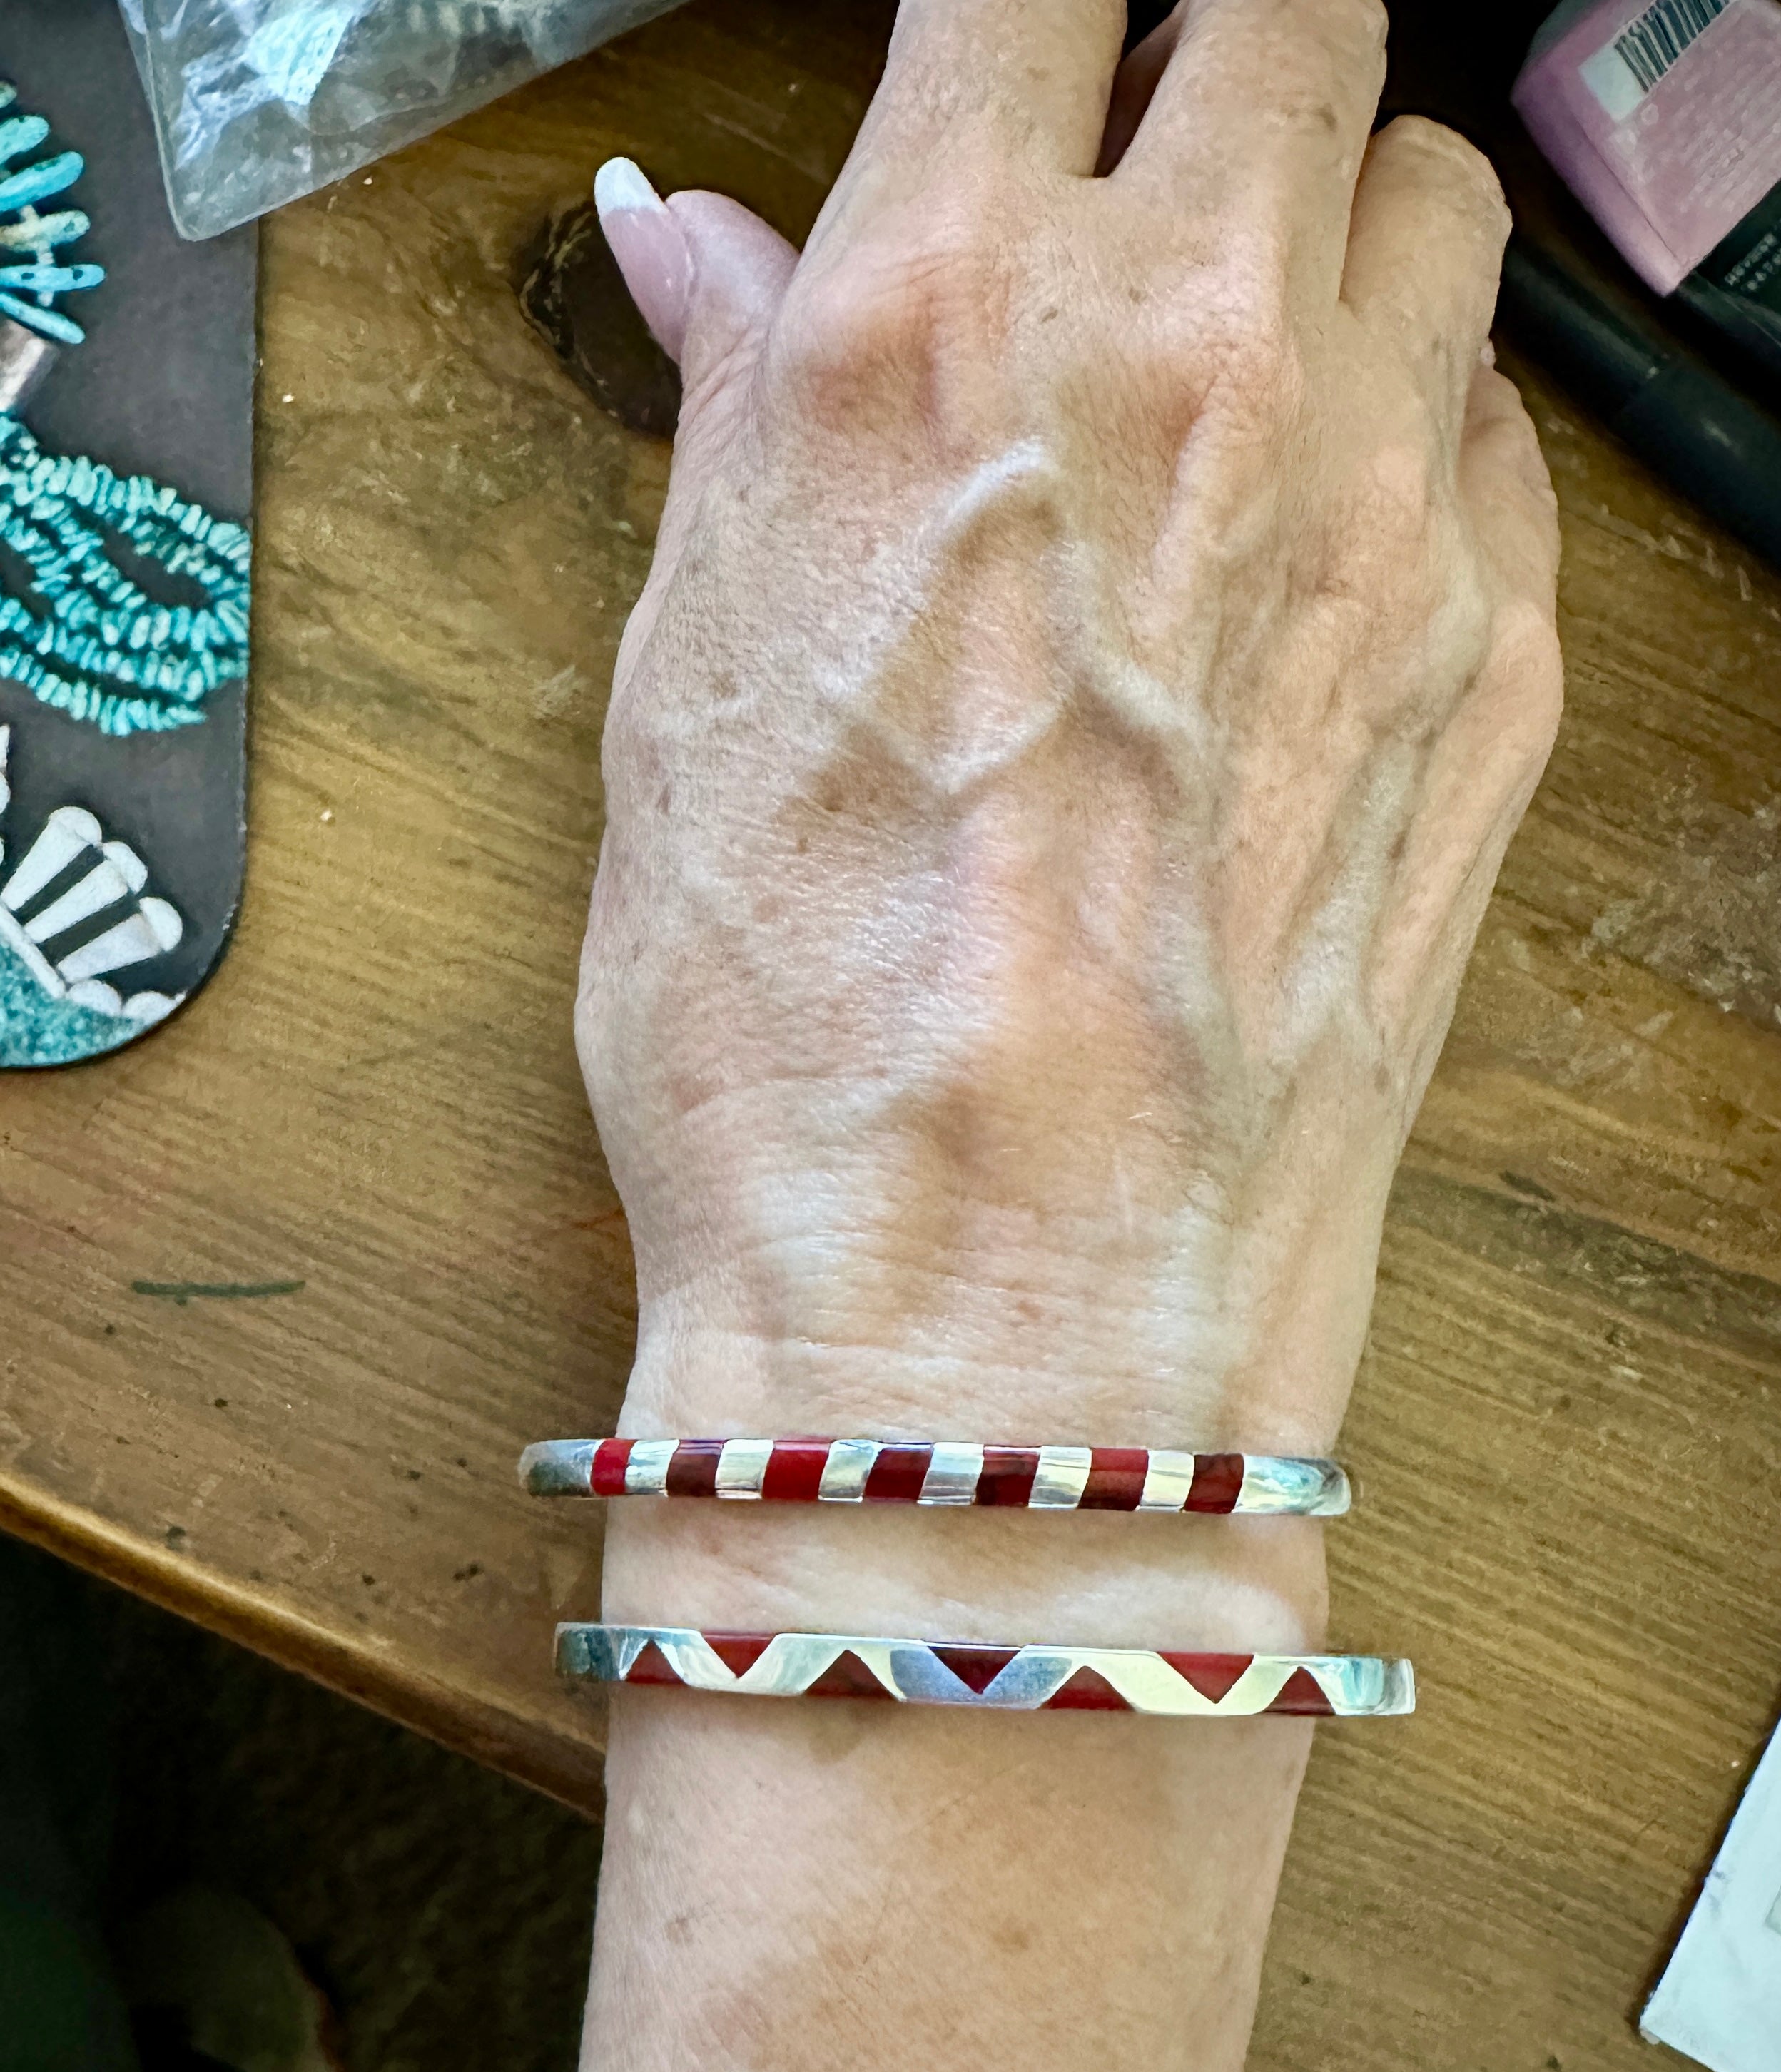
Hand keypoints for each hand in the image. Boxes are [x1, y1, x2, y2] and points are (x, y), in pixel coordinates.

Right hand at [579, 0, 1561, 1642]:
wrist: (998, 1322)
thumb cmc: (798, 1044)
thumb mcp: (685, 694)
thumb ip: (739, 414)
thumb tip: (711, 246)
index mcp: (940, 327)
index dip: (1020, 9)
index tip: (1007, 74)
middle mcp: (1194, 365)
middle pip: (1292, 6)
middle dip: (1209, 54)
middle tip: (1139, 181)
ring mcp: (1385, 516)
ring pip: (1434, 200)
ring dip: (1338, 233)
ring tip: (1241, 379)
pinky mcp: (1504, 671)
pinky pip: (1506, 437)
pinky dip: (1426, 438)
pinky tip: (1320, 562)